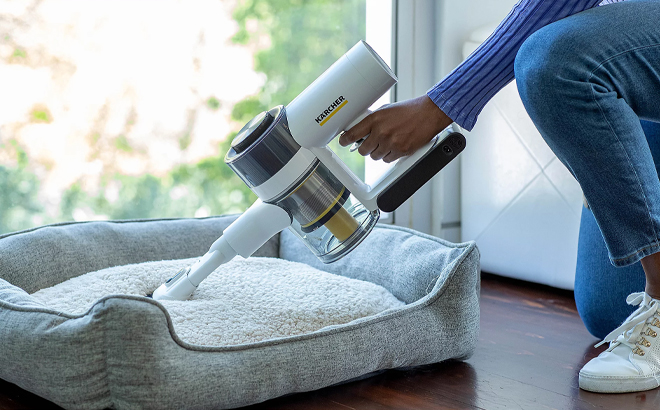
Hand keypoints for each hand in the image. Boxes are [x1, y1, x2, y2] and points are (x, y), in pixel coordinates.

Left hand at [338, 95, 452, 162]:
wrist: (429, 113)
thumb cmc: (409, 110)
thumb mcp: (386, 109)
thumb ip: (374, 120)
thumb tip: (361, 129)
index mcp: (375, 119)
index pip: (352, 134)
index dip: (345, 140)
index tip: (343, 141)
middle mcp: (381, 132)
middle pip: (363, 150)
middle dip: (365, 148)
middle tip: (371, 143)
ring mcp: (391, 143)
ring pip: (375, 156)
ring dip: (378, 152)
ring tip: (387, 142)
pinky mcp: (401, 151)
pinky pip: (388, 160)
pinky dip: (390, 156)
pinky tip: (395, 146)